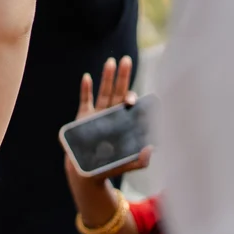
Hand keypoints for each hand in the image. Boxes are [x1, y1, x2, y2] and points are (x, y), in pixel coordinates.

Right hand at [64, 56, 150, 186]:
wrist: (86, 174)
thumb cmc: (108, 168)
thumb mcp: (127, 165)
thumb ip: (140, 160)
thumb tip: (152, 149)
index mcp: (121, 122)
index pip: (128, 104)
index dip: (131, 97)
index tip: (131, 100)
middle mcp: (110, 115)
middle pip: (117, 91)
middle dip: (122, 76)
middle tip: (127, 60)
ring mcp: (95, 115)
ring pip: (103, 93)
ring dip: (106, 77)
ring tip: (111, 62)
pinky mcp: (81, 119)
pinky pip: (84, 101)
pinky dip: (86, 89)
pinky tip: (88, 77)